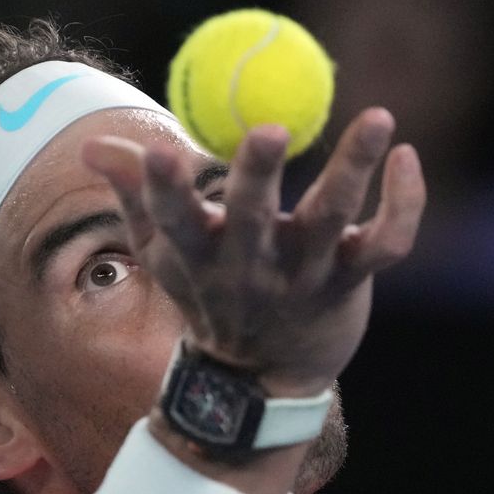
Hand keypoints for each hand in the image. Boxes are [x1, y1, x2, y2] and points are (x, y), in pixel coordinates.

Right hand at [82, 108, 425, 396]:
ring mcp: (302, 276)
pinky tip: (404, 157)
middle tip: (268, 131)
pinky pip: (385, 243)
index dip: (163, 189)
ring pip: (331, 221)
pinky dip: (403, 203)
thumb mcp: (162, 249)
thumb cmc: (206, 294)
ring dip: (353, 170)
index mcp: (197, 255)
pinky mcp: (349, 280)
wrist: (258, 374)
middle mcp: (248, 266)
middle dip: (256, 177)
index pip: (174, 219)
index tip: (159, 153)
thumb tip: (89, 144)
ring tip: (377, 119)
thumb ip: (133, 193)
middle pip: (252, 219)